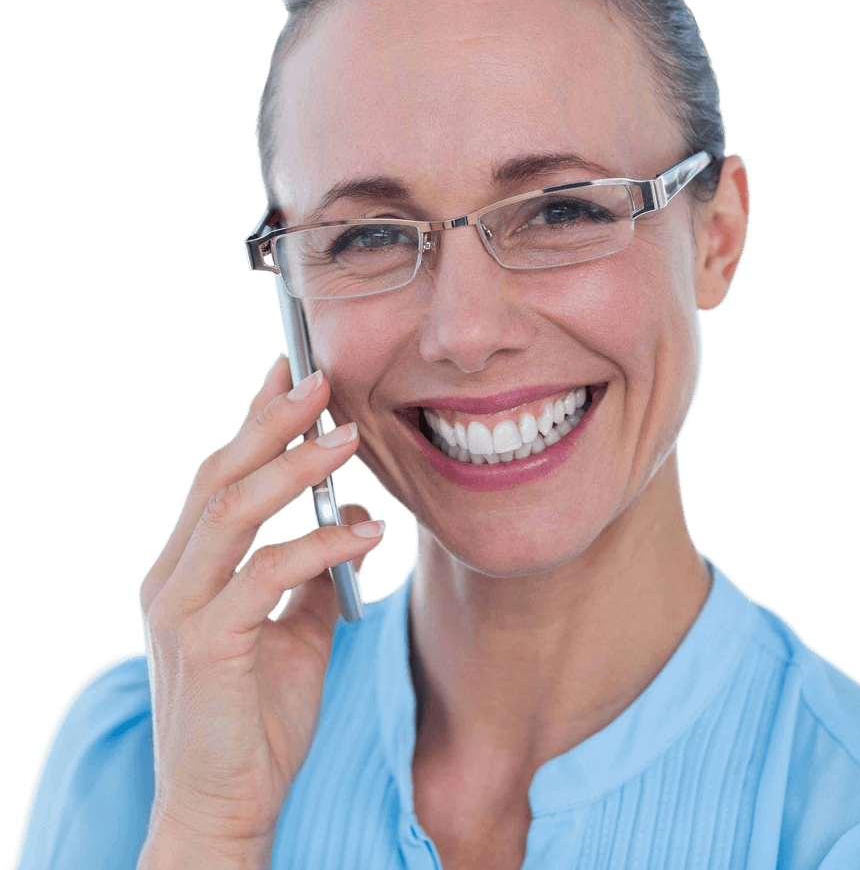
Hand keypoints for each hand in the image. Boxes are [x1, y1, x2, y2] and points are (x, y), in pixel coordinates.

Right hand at [136, 355, 382, 866]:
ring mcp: (181, 609)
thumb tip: (351, 525)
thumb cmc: (257, 720)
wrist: (226, 808)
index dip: (255, 419)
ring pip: (232, 511)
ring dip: (292, 466)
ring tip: (346, 435)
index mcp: (190, 570)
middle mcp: (173, 578)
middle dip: (271, 421)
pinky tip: (365, 534)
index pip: (221, 476)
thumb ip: (312, 579)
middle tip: (320, 378)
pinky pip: (264, 576)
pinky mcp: (205, 645)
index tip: (292, 372)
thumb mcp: (295, 633)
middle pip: (219, 476)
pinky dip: (318, 546)